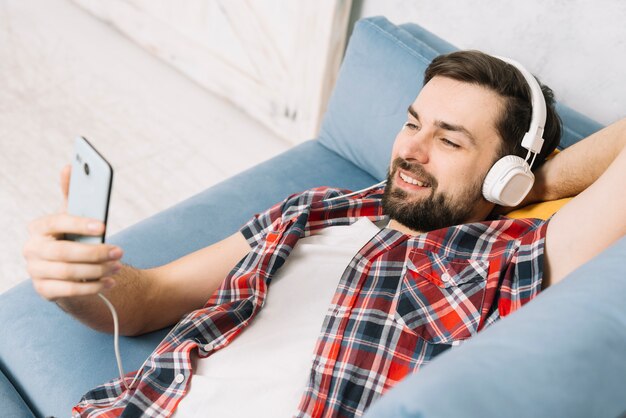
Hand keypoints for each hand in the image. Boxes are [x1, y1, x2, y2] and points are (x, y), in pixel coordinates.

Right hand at [23, 165, 123, 300]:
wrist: (67, 272)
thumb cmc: (72, 239)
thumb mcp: (73, 217)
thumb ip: (72, 194)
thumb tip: (70, 166)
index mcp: (39, 227)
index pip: (57, 222)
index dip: (80, 224)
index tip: (104, 226)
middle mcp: (32, 249)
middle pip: (63, 252)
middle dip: (95, 253)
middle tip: (120, 251)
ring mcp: (35, 271)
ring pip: (69, 272)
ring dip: (98, 270)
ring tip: (118, 266)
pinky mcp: (43, 291)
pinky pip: (69, 291)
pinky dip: (92, 287)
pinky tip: (110, 282)